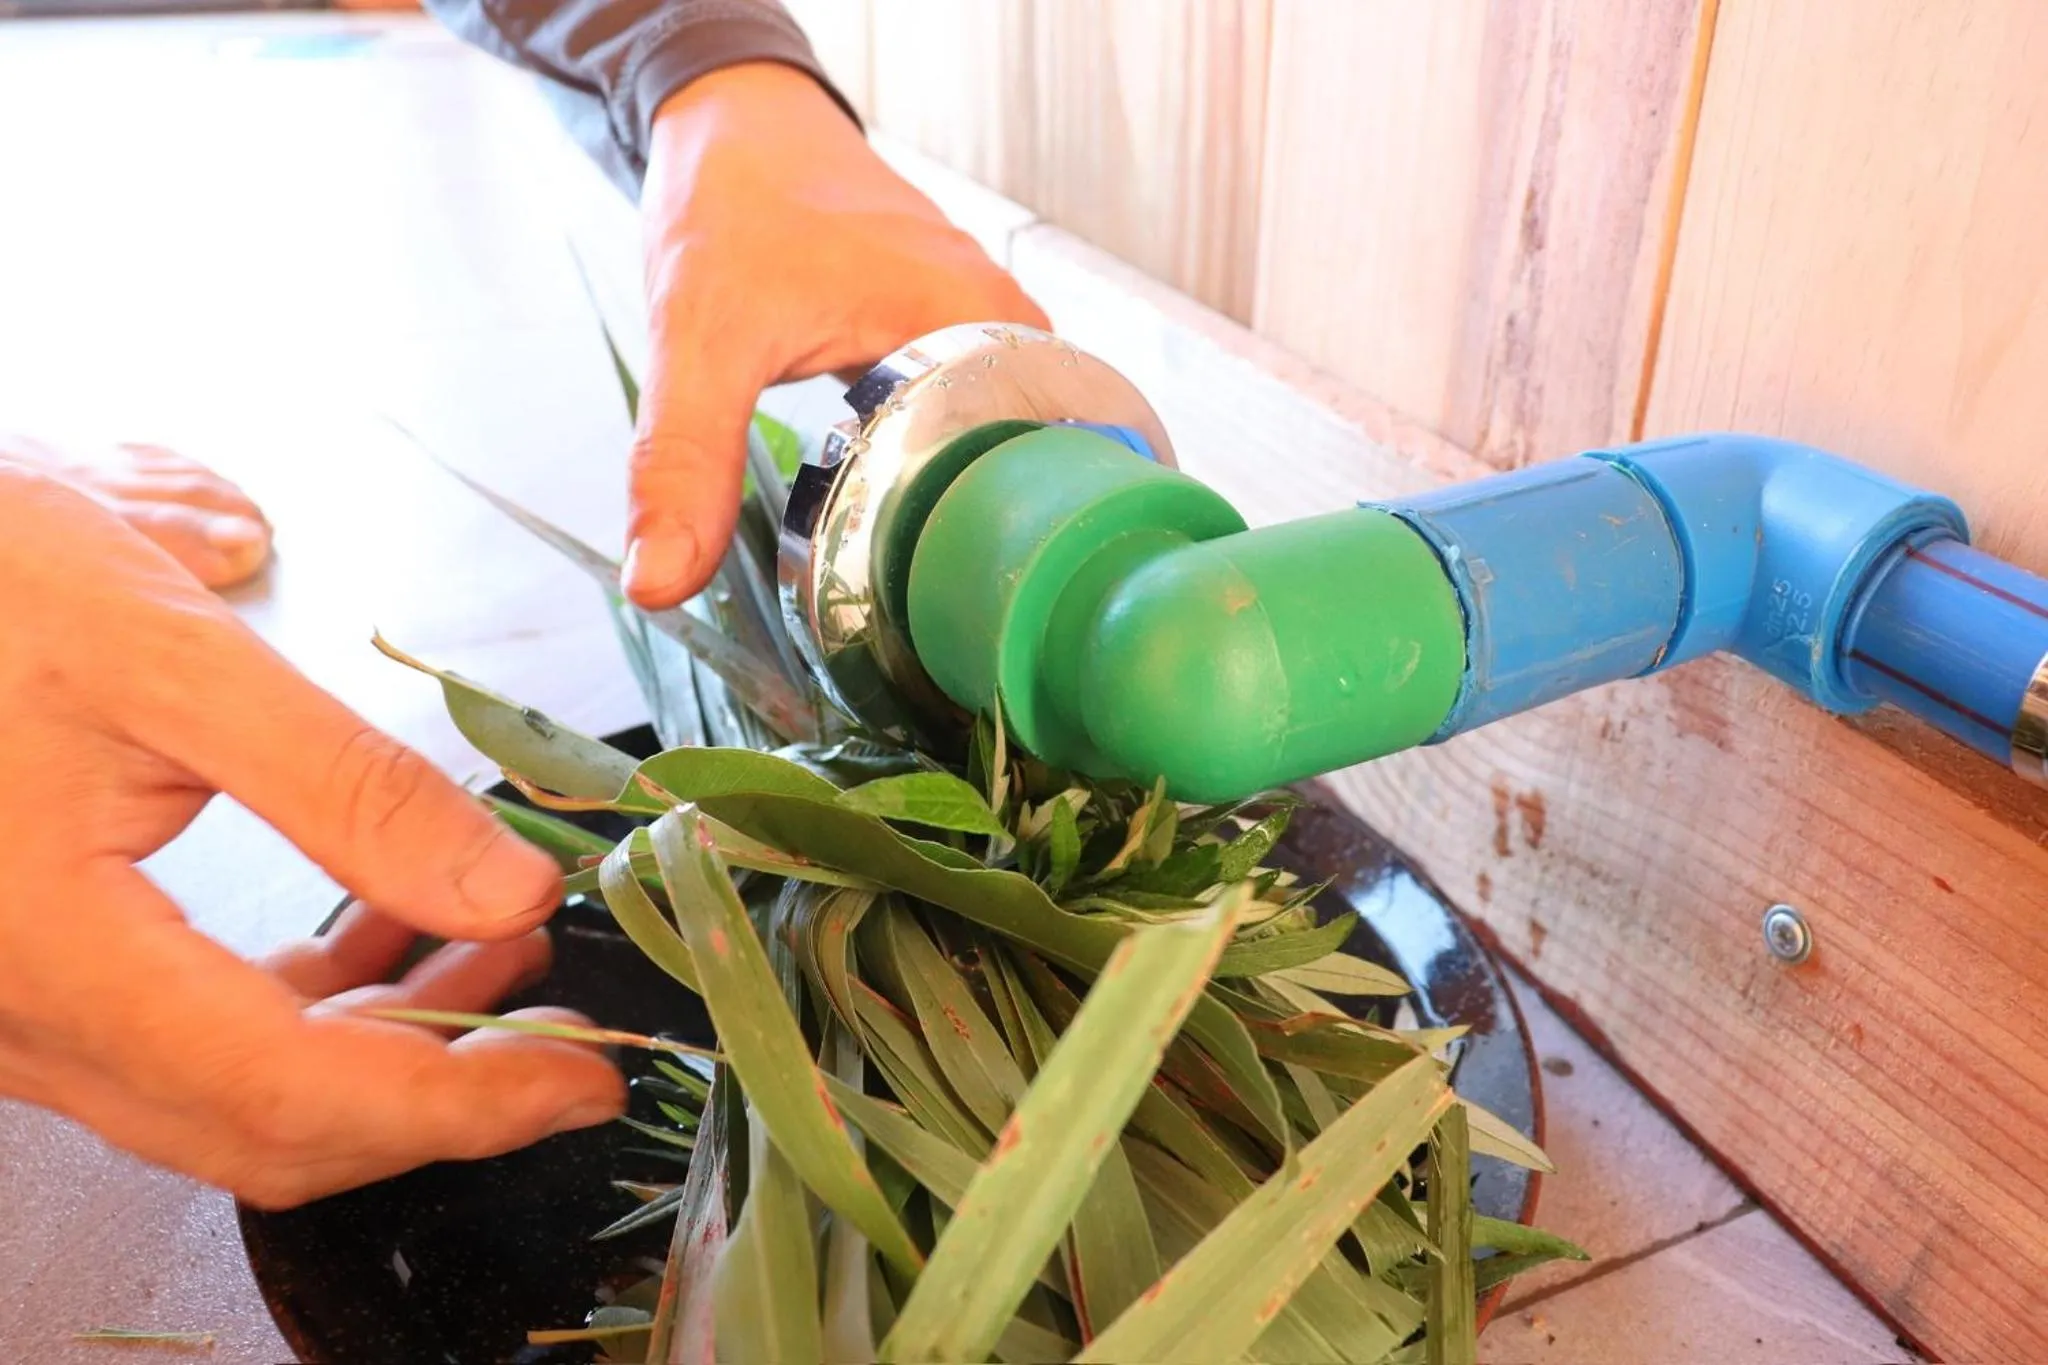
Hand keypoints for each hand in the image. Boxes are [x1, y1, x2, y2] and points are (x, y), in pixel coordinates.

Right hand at [0, 456, 623, 1208]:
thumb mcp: (176, 656)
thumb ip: (350, 786)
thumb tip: (510, 891)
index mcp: (48, 950)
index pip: (288, 1088)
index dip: (457, 1104)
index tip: (581, 1081)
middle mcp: (22, 1018)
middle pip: (271, 1127)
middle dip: (445, 1095)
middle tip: (572, 1039)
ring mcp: (26, 1013)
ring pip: (240, 1094)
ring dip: (392, 1047)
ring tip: (511, 956)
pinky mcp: (47, 980)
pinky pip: (198, 1040)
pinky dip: (320, 1005)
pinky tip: (401, 933)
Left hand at [624, 61, 1049, 607]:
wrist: (731, 120)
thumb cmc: (729, 204)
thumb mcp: (698, 342)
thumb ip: (683, 463)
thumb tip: (660, 580)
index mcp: (976, 319)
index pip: (1044, 462)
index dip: (1012, 541)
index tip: (977, 605)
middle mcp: (1001, 316)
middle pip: (1029, 460)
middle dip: (988, 533)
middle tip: (943, 606)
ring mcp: (983, 317)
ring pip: (1004, 436)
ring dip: (968, 497)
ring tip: (933, 574)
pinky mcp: (954, 322)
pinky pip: (975, 405)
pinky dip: (945, 454)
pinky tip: (912, 503)